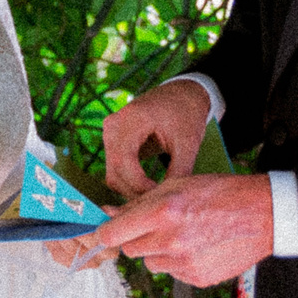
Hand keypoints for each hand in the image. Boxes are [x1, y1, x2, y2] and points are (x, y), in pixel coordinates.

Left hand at [63, 174, 273, 286]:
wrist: (262, 215)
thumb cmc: (221, 194)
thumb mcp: (176, 184)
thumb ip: (139, 202)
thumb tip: (109, 213)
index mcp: (162, 212)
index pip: (113, 233)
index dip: (106, 233)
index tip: (105, 232)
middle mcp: (171, 240)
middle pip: (129, 250)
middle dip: (136, 239)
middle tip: (155, 227)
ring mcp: (184, 262)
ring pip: (151, 263)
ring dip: (158, 252)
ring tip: (182, 235)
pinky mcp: (197, 278)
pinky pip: (173, 273)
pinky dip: (178, 263)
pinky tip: (197, 247)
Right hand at [100, 78, 212, 199]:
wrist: (181, 94)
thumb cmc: (186, 114)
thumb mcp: (187, 143)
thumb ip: (179, 172)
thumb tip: (169, 201)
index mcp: (131, 119)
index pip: (124, 161)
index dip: (139, 185)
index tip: (160, 197)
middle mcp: (113, 125)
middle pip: (115, 171)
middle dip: (135, 192)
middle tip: (159, 203)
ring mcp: (110, 133)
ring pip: (112, 174)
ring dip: (131, 190)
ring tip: (156, 196)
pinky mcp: (113, 141)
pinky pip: (115, 169)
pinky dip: (129, 182)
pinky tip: (149, 189)